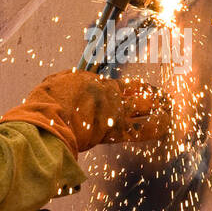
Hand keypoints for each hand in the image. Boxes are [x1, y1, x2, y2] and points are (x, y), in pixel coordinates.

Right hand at [0, 71, 172, 155]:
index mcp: (94, 82)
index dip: (125, 92)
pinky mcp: (118, 128)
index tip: (129, 97)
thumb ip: (64, 83)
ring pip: (147, 102)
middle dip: (150, 94)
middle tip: (159, 98)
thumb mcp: (53, 85)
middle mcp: (108, 92)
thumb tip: (64, 83)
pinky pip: (147, 127)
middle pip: (137, 90)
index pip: (117, 86)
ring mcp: (115, 109)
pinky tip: (167, 122)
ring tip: (167, 107)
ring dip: (160, 105)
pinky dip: (160, 124)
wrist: (44, 120)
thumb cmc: (44, 105)